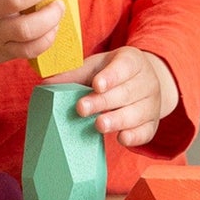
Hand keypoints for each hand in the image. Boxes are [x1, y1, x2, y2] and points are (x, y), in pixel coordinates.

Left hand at [47, 46, 177, 148]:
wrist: (145, 82)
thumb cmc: (114, 73)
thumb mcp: (97, 67)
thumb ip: (75, 74)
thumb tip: (46, 84)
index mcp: (133, 61)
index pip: (125, 66)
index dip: (111, 76)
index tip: (96, 85)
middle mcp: (147, 81)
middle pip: (127, 92)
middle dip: (103, 101)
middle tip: (82, 108)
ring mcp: (152, 104)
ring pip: (137, 113)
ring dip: (117, 120)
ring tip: (99, 125)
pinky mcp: (153, 124)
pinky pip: (146, 132)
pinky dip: (135, 136)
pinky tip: (122, 138)